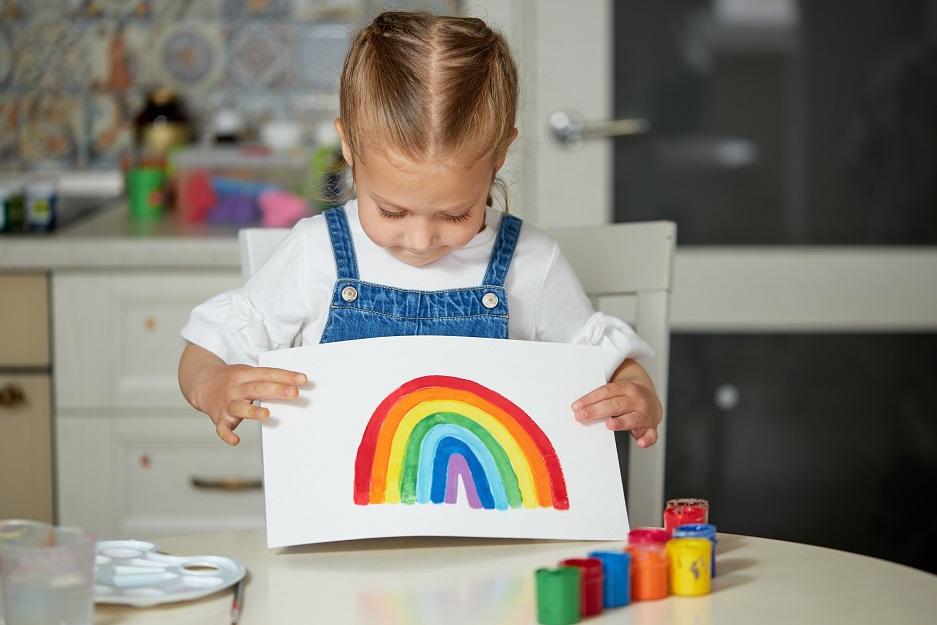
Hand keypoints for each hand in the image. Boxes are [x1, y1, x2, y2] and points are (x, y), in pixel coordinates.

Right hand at [179, 343, 306, 445]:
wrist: (201, 382)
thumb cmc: (232, 379)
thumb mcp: (247, 372)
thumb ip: (267, 380)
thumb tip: (294, 387)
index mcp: (245, 374)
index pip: (267, 374)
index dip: (285, 376)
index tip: (302, 379)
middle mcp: (236, 388)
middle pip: (257, 388)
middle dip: (276, 390)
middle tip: (293, 394)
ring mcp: (227, 403)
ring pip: (239, 407)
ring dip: (252, 411)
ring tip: (266, 414)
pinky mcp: (219, 418)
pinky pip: (222, 428)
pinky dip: (227, 435)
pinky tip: (235, 440)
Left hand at [570, 359, 662, 447]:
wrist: (653, 401)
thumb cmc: (627, 399)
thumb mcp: (617, 393)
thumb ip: (603, 400)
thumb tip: (580, 410)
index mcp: (626, 388)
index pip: (606, 391)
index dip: (590, 399)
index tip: (576, 407)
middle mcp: (637, 400)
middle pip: (616, 404)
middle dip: (597, 411)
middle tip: (581, 417)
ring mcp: (645, 414)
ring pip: (632, 418)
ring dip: (620, 422)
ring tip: (609, 425)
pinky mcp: (651, 427)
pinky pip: (651, 435)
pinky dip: (647, 440)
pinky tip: (640, 443)